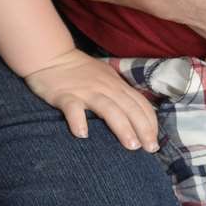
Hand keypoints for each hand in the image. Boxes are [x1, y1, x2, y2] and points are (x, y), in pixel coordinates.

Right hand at [22, 50, 158, 150]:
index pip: (141, 103)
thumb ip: (119, 93)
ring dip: (122, 128)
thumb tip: (136, 117)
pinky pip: (73, 108)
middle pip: (129, 108)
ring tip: (132, 146)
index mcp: (116, 84)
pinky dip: (78, 121)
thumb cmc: (80, 71)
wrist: (51, 56)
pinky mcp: (65, 95)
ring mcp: (85, 91)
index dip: (151, 123)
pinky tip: (82, 134)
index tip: (154, 142)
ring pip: (108, 109)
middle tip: (150, 150)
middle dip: (144, 129)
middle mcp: (105, 87)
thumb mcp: (106, 77)